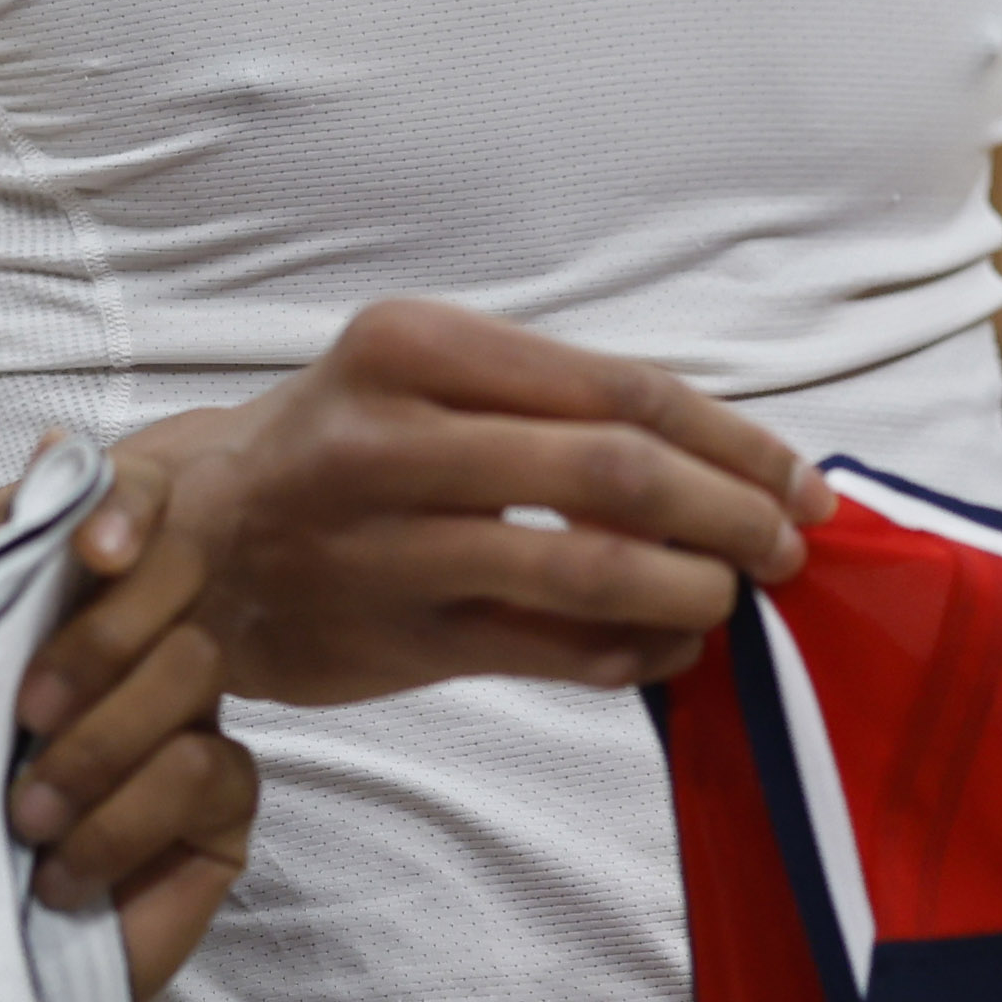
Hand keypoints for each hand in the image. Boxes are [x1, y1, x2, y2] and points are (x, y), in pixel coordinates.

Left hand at [10, 434, 261, 1000]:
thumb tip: (58, 445)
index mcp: (86, 591)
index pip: (145, 509)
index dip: (130, 514)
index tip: (92, 553)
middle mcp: (149, 646)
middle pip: (175, 595)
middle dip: (93, 658)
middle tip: (19, 720)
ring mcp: (192, 724)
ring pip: (194, 681)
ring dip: (100, 751)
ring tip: (23, 817)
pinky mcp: (219, 812)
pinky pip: (209, 774)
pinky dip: (126, 820)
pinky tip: (60, 872)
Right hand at [134, 302, 826, 710]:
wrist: (197, 534)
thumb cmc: (343, 441)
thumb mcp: (425, 374)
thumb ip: (553, 403)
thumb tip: (725, 454)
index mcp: (415, 345)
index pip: (619, 388)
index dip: (734, 440)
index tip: (804, 479)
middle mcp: (392, 439)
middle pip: (615, 475)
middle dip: (732, 514)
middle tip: (788, 547)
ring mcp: (386, 546)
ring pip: (587, 571)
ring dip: (692, 591)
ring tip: (733, 598)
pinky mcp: (390, 640)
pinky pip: (548, 654)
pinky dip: (631, 655)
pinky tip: (666, 647)